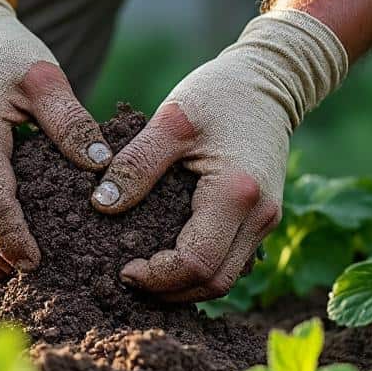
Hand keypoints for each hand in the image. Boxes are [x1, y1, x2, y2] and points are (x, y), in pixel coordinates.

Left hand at [90, 10, 348, 301]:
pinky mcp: (262, 219)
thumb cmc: (219, 93)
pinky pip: (230, 261)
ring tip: (144, 273)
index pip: (195, 262)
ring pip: (224, 278)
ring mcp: (266, 221)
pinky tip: (168, 258)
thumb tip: (102, 205)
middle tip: (127, 277)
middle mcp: (260, 216)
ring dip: (184, 285)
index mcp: (236, 194)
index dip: (156, 276)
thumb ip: (136, 164)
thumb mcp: (170, 120)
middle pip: (213, 283)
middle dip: (168, 290)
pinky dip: (199, 270)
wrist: (269, 80)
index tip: (123, 268)